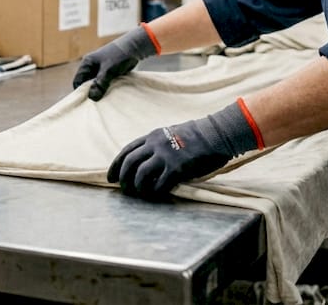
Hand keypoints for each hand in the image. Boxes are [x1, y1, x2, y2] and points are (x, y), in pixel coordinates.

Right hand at [72, 25, 156, 99]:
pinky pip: (103, 84)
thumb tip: (92, 98)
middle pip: (86, 84)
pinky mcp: (107, 74)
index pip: (78, 81)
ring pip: (95, 85)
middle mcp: (91, 67)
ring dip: (99, 92)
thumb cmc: (119, 56)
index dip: (80, 92)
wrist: (134, 48)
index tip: (87, 102)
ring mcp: (99, 71)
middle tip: (96, 103)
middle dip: (90, 93)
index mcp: (87, 64)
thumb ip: (100, 84)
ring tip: (103, 101)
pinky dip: (105, 89)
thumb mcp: (109, 70)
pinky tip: (109, 96)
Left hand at [108, 102, 258, 198]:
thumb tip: (145, 162)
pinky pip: (159, 185)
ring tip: (140, 194)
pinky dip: (154, 192)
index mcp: (152, 136)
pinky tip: (156, 195)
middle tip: (124, 190)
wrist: (216, 134)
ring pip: (140, 175)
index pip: (126, 151)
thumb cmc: (197, 135)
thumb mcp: (170, 133)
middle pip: (129, 163)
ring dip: (137, 187)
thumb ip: (156, 145)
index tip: (111, 178)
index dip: (115, 166)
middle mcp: (155, 145)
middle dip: (123, 178)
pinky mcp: (177, 168)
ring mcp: (166, 156)